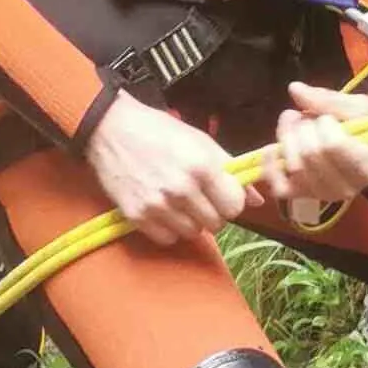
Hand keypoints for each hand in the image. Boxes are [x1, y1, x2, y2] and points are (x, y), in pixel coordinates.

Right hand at [83, 91, 247, 246]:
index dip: (230, 201)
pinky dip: (169, 229)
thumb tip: (257, 200)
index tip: (221, 194)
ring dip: (190, 221)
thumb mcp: (201, 142)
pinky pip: (168, 238)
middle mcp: (182, 189)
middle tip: (199, 197)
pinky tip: (163, 209)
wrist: (110, 129)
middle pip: (216, 223)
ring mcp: (158, 205)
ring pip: (193, 233)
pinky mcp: (137, 216)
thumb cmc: (159, 131)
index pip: (234, 207)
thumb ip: (230, 170)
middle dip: (212, 212)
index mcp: (202, 166)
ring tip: (179, 201)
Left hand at [257, 83, 367, 212]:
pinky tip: (273, 148)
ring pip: (293, 166)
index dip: (324, 124)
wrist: (366, 144)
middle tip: (307, 117)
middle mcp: (346, 188)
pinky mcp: (303, 196)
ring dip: (288, 139)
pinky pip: (279, 187)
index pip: (333, 145)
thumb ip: (328, 100)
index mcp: (367, 168)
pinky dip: (271, 167)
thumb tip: (295, 89)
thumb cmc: (366, 124)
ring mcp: (322, 194)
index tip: (328, 118)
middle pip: (309, 154)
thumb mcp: (357, 106)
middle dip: (303, 128)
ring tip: (296, 126)